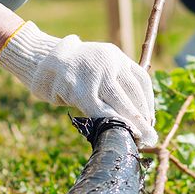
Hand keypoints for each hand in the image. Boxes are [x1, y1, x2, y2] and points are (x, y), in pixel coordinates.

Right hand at [0, 22, 157, 146]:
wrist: (43, 58)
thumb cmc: (74, 68)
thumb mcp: (98, 65)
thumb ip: (114, 80)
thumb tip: (136, 113)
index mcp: (116, 56)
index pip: (140, 81)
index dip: (148, 103)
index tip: (150, 120)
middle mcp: (108, 62)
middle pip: (132, 93)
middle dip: (143, 117)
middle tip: (151, 136)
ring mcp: (93, 75)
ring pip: (118, 101)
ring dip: (130, 123)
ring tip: (138, 138)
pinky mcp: (78, 89)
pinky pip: (99, 109)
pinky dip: (111, 122)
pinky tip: (117, 132)